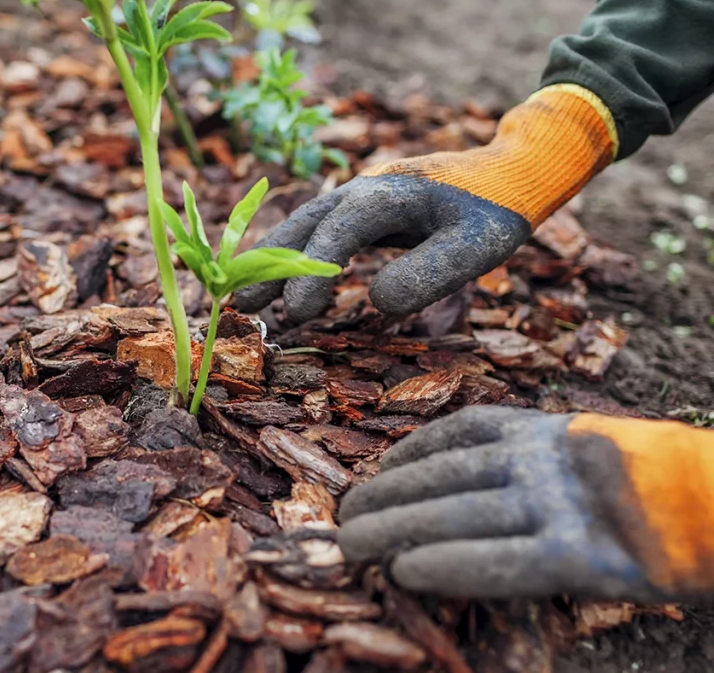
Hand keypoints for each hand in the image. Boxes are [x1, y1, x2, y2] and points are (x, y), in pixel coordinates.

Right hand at [235, 84, 617, 320]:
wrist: (513, 172)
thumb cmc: (498, 211)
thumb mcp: (477, 247)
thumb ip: (428, 274)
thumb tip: (375, 303)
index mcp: (389, 194)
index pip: (336, 231)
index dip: (310, 271)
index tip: (298, 313)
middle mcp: (366, 188)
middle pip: (304, 223)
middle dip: (271, 265)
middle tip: (242, 305)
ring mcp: (363, 195)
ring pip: (306, 225)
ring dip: (275, 260)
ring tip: (247, 299)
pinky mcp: (368, 208)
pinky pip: (321, 230)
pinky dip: (296, 254)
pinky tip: (284, 280)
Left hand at [338, 406, 713, 601]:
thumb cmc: (661, 488)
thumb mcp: (590, 451)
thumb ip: (533, 457)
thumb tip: (463, 483)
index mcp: (548, 431)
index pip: (458, 433)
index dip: (408, 454)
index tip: (374, 472)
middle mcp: (546, 460)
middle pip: (444, 476)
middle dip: (387, 496)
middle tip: (342, 518)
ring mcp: (564, 505)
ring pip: (458, 515)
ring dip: (397, 529)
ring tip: (352, 546)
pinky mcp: (585, 558)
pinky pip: (504, 561)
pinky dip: (451, 566)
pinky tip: (408, 573)